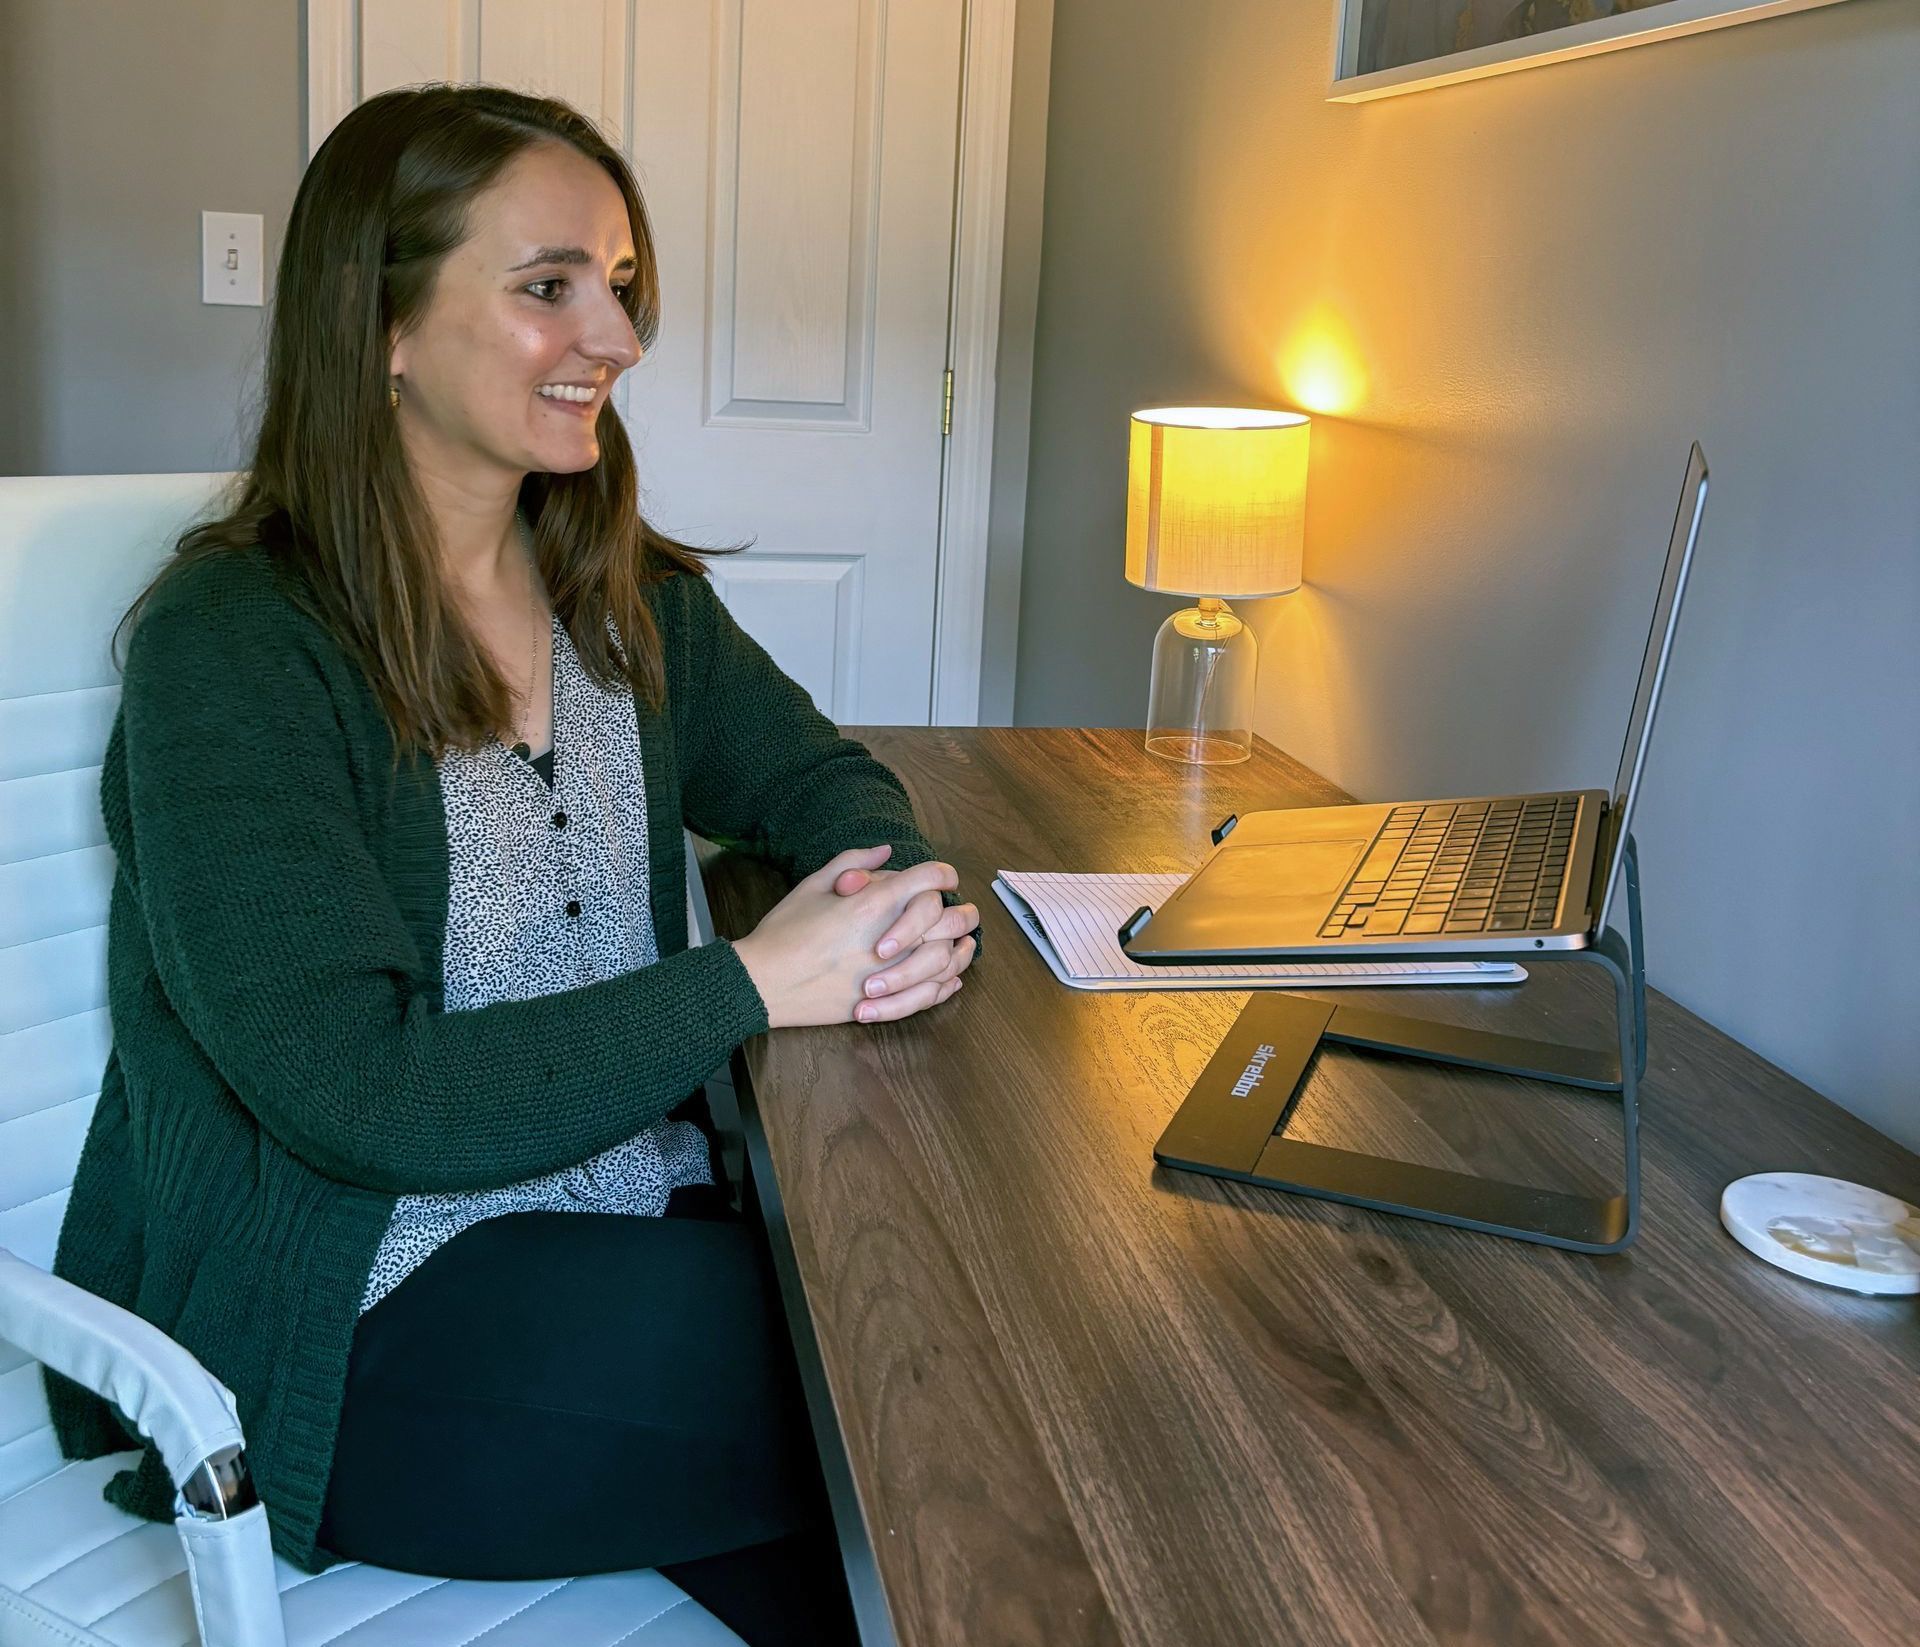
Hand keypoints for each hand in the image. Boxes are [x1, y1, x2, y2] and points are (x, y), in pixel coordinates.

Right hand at [733, 846, 969, 1029]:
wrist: (763, 982)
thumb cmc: (784, 931)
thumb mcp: (813, 884)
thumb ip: (854, 862)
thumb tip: (886, 851)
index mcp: (874, 903)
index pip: (930, 878)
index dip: (944, 874)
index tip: (944, 878)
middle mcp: (891, 937)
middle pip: (950, 919)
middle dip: (961, 910)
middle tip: (962, 909)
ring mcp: (890, 974)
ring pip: (948, 959)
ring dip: (960, 948)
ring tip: (962, 943)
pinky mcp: (884, 1003)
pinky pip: (931, 994)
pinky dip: (946, 984)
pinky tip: (949, 977)